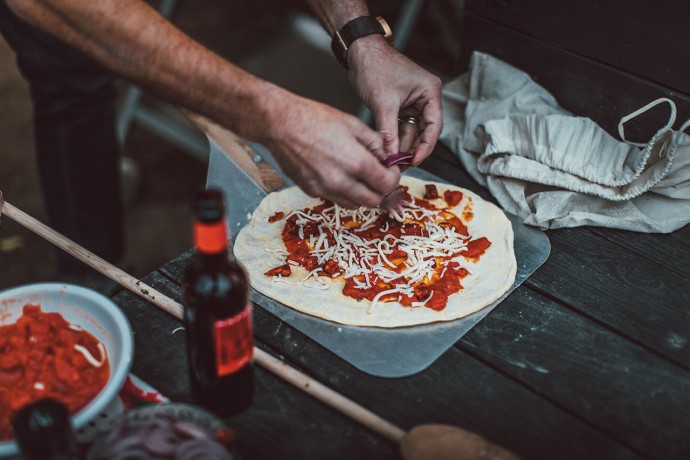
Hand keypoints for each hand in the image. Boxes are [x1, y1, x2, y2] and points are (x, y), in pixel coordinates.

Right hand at [261, 92, 401, 208]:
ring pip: (355, 204)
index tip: (391, 169)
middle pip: (374, 201)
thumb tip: (388, 156)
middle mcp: (341, 182)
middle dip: (381, 190)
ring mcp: (324, 190)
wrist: (279, 124)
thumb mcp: (352, 124)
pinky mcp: (311, 191)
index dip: (394, 177)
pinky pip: (335, 199)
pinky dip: (344, 192)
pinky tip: (340, 174)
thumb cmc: (313, 118)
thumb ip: (375, 143)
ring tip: (360, 176)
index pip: (387, 184)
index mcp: (356, 163)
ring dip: (363, 194)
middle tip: (379, 176)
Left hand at [347, 35, 442, 165]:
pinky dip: (395, 138)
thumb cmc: (375, 66)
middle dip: (412, 149)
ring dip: (402, 145)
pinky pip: (401, 127)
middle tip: (401, 165)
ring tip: (393, 161)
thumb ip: (389, 132)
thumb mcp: (383, 104)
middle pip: (424, 131)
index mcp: (430, 92)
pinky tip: (388, 150)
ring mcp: (413, 102)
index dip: (425, 147)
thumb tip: (391, 155)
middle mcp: (425, 98)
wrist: (359, 52)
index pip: (434, 126)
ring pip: (411, 131)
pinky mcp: (400, 106)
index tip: (414, 161)